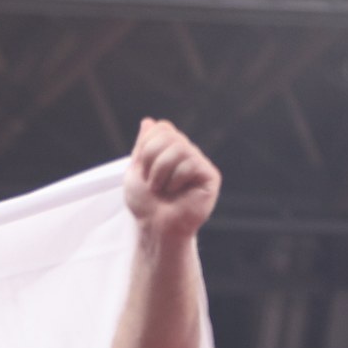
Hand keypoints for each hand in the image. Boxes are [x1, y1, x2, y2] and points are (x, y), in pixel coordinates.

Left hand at [123, 118, 219, 241]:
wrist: (155, 226)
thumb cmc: (145, 204)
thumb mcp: (136, 172)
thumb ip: (143, 146)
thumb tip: (148, 121)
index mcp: (171, 150)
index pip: (161, 128)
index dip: (146, 148)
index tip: (143, 171)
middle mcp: (188, 153)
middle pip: (168, 135)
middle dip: (151, 161)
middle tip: (153, 183)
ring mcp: (200, 163)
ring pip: (179, 148)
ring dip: (161, 173)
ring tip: (163, 190)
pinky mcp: (210, 176)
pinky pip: (190, 164)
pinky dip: (175, 180)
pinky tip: (178, 192)